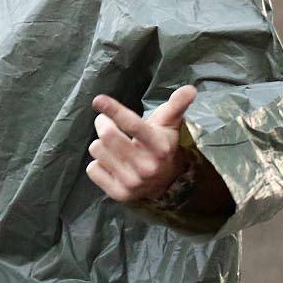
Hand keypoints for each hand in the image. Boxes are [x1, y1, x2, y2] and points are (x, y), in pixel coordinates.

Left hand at [86, 85, 196, 202]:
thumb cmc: (161, 145)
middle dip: (103, 124)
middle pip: (107, 135)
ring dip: (100, 144)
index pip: (133, 125)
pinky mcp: (120, 194)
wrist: (166, 182)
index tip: (98, 100)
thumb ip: (176, 105)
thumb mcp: (169, 125)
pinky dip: (98, 164)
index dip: (114, 110)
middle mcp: (147, 166)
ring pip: (96, 150)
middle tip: (106, 123)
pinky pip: (92, 169)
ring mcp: (133, 182)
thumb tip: (190, 89)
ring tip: (113, 146)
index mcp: (159, 146)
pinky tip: (112, 164)